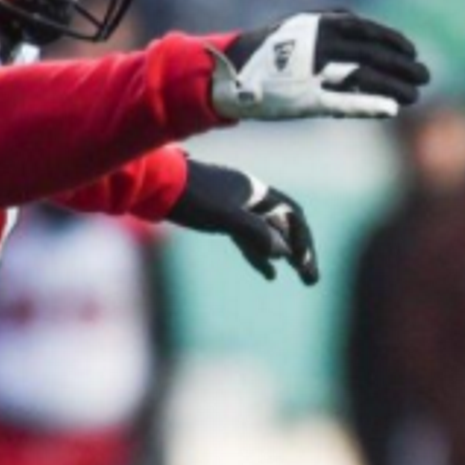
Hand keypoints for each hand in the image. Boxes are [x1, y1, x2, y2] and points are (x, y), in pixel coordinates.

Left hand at [169, 160, 319, 284]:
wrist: (153, 185)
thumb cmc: (190, 197)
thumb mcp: (225, 217)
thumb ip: (256, 233)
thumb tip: (285, 252)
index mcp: (257, 192)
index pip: (293, 215)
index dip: (303, 240)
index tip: (305, 264)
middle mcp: (251, 198)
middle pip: (284, 226)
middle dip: (300, 252)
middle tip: (312, 279)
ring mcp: (236, 209)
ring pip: (267, 234)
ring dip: (284, 256)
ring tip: (300, 277)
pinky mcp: (220, 219)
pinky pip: (249, 239)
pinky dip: (261, 256)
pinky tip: (270, 274)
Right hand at [208, 12, 427, 121]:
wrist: (227, 73)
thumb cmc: (267, 53)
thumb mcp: (299, 28)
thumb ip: (330, 28)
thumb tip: (364, 30)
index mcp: (317, 24)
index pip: (367, 30)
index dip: (393, 41)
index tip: (413, 51)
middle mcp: (317, 43)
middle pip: (372, 53)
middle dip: (402, 65)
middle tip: (425, 75)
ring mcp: (311, 72)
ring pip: (364, 76)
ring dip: (393, 85)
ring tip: (414, 95)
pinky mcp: (304, 99)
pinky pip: (344, 102)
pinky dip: (369, 105)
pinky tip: (391, 109)